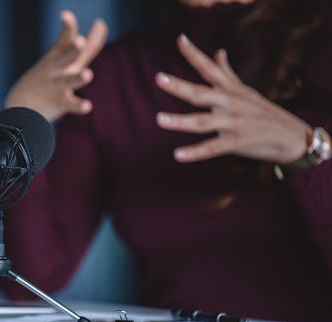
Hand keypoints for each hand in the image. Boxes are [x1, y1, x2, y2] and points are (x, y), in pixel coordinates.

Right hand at [4, 10, 107, 122]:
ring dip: (77, 78)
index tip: (66, 15)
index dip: (67, 27)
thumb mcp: (68, 61)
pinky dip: (78, 105)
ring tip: (88, 74)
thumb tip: (102, 24)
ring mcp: (56, 86)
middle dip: (72, 49)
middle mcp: (56, 69)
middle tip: (80, 41)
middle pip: (65, 57)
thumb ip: (87, 46)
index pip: (64, 39)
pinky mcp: (58, 103)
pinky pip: (69, 104)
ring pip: (67, 81)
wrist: (21, 106)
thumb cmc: (50, 78)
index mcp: (58, 56)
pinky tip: (87, 106)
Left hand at [155, 34, 309, 163]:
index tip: (180, 38)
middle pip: (202, 93)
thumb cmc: (263, 112)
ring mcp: (235, 122)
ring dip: (180, 121)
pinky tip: (177, 154)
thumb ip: (227, 74)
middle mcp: (232, 103)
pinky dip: (195, 153)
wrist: (292, 136)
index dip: (194, 53)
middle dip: (180, 86)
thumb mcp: (245, 90)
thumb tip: (218, 52)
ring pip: (203, 122)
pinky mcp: (238, 142)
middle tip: (158, 78)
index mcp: (231, 90)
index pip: (210, 68)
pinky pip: (213, 148)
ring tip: (159, 119)